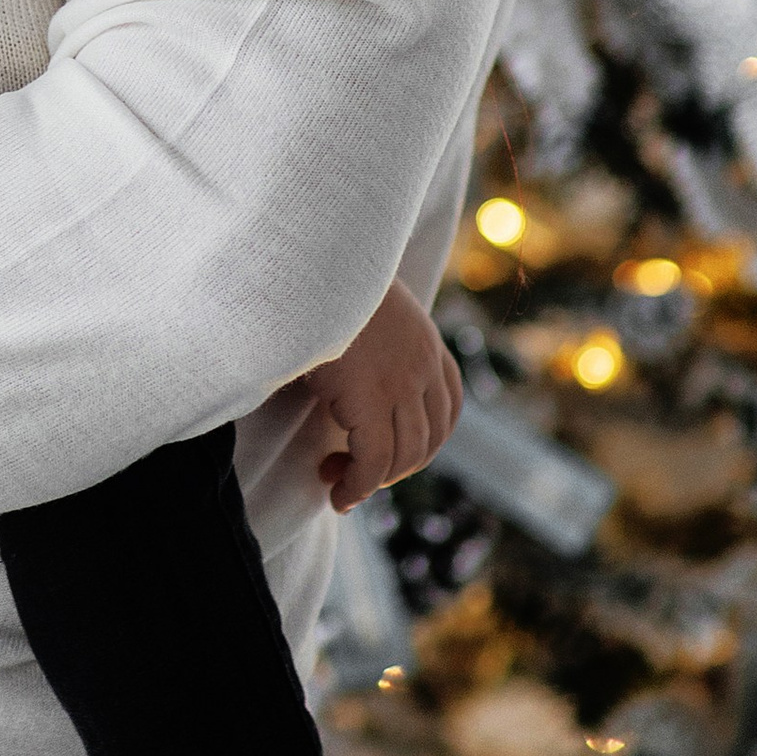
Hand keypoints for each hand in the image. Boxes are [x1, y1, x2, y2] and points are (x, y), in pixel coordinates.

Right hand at [312, 281, 462, 513]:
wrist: (307, 262)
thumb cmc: (320, 282)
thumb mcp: (361, 307)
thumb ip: (371, 339)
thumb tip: (347, 375)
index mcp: (425, 340)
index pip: (449, 407)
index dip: (426, 440)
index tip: (391, 451)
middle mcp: (422, 364)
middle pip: (428, 440)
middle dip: (395, 467)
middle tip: (353, 470)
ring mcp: (400, 384)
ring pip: (402, 457)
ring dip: (372, 482)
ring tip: (337, 481)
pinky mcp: (369, 400)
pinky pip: (372, 462)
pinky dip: (357, 488)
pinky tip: (337, 494)